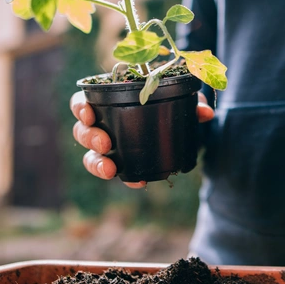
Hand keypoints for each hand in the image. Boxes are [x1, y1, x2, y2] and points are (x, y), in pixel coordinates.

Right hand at [70, 90, 214, 186]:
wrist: (182, 130)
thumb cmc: (172, 106)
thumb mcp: (183, 101)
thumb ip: (192, 103)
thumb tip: (204, 113)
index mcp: (108, 101)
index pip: (82, 102)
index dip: (80, 107)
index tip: (88, 113)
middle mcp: (103, 124)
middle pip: (82, 131)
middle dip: (89, 137)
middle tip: (105, 143)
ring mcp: (109, 147)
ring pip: (90, 155)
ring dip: (97, 163)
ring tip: (111, 169)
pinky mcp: (121, 164)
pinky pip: (114, 172)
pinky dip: (124, 177)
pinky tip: (137, 182)